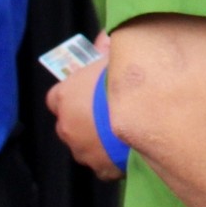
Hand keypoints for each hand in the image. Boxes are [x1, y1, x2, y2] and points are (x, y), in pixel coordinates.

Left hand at [44, 32, 120, 179]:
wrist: (149, 116)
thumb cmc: (130, 79)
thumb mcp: (121, 51)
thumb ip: (108, 44)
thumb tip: (103, 36)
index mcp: (67, 96)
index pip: (57, 96)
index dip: (74, 92)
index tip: (91, 89)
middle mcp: (67, 126)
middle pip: (70, 123)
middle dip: (85, 118)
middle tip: (112, 108)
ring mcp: (83, 152)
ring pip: (86, 145)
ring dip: (99, 139)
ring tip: (126, 129)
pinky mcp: (102, 170)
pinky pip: (105, 163)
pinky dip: (114, 157)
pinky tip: (133, 147)